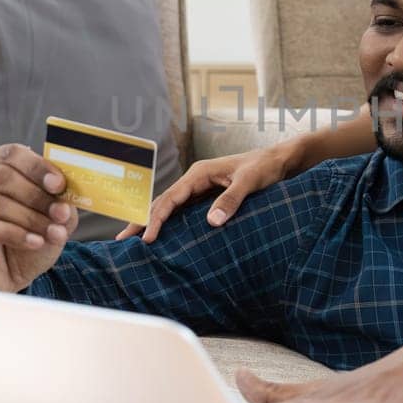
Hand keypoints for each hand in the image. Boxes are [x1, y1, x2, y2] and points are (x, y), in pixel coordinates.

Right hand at [0, 143, 77, 292]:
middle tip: (58, 215)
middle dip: (36, 196)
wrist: (3, 279)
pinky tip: (33, 242)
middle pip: (2, 175)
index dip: (38, 167)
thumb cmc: (24, 241)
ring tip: (49, 233)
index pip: (13, 153)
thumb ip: (61, 207)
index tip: (59, 185)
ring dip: (29, 218)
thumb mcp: (52, 221)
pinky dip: (15, 234)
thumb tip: (64, 203)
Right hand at [115, 142, 300, 242]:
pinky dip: (170, 222)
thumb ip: (231, 200)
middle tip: (123, 240)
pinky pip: (183, 211)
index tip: (147, 238)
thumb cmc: (264, 168)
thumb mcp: (249, 182)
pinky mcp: (207, 196)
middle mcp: (195, 180)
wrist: (279, 161)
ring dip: (152, 222)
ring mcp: (200, 188)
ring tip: (136, 240)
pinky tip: (164, 236)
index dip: (156, 219)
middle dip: (142, 220)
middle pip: (163, 202)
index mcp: (199, 173)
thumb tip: (212, 222)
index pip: (170, 199)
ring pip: (170, 207)